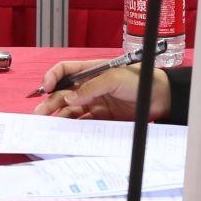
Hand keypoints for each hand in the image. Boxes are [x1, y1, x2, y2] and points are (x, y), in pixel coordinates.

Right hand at [34, 60, 170, 121]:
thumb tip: (70, 96)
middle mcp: (90, 86)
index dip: (53, 77)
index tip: (46, 87)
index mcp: (90, 70)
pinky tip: (67, 130)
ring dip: (59, 115)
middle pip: (64, 92)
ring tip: (49, 124)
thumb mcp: (114, 78)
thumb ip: (91, 87)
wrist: (160, 98)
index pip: (65, 70)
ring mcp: (95, 101)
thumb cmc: (140, 80)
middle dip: (50, 101)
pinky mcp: (102, 116)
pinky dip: (74, 126)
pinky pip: (83, 121)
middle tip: (40, 112)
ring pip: (71, 109)